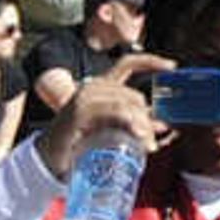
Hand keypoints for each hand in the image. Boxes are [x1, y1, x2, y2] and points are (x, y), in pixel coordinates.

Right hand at [34, 52, 162, 180]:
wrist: (47, 159)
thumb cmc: (77, 144)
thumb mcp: (107, 128)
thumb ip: (131, 123)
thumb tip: (163, 126)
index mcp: (99, 87)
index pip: (128, 64)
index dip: (151, 61)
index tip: (172, 66)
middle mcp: (92, 87)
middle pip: (134, 95)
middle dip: (149, 118)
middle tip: (154, 140)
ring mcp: (85, 97)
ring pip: (128, 103)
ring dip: (142, 124)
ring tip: (148, 144)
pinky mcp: (80, 111)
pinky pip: (114, 110)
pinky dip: (130, 121)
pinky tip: (138, 134)